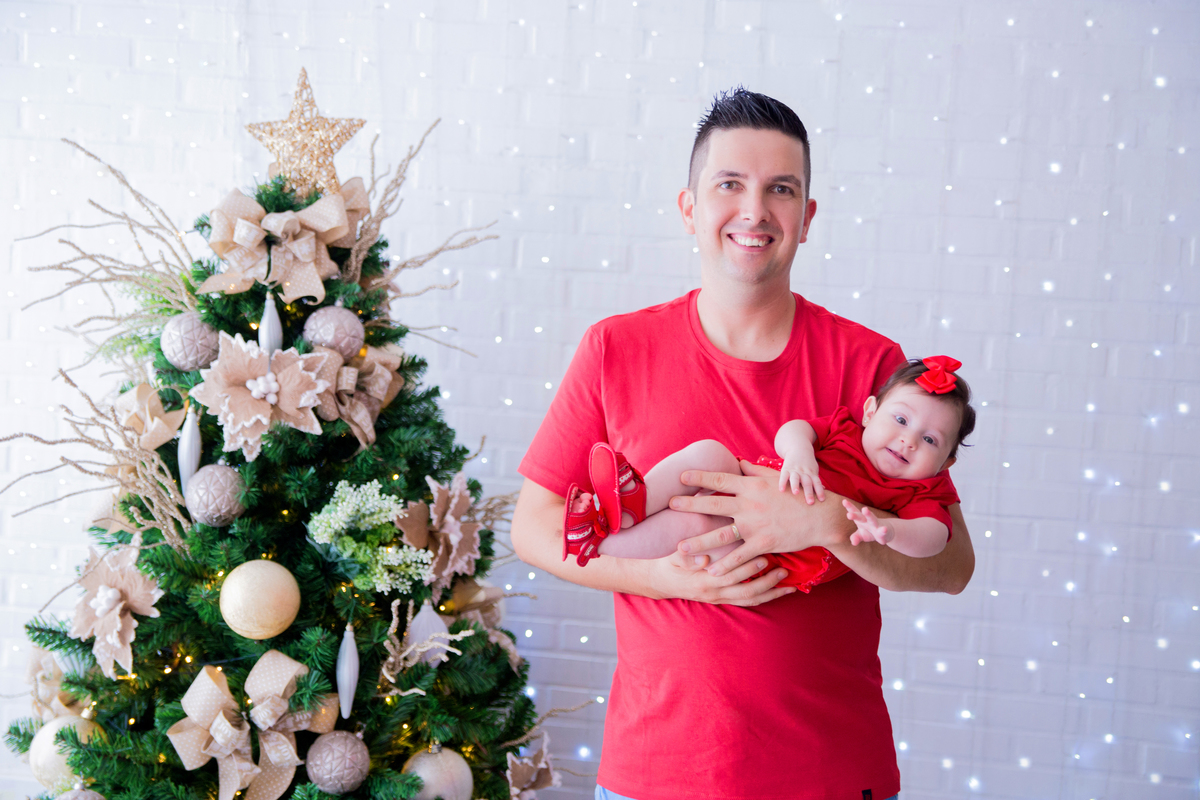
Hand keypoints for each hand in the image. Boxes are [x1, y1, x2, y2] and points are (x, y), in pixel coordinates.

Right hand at [647, 547, 794, 605]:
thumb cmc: (669, 565)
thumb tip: (704, 560)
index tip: (764, 557)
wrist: (660, 582)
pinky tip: (777, 592)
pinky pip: (746, 602)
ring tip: (788, 586)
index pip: (730, 576)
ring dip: (770, 594)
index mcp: (703, 581)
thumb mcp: (674, 558)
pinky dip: (763, 597)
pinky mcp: (722, 601)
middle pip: (745, 592)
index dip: (748, 568)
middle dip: (766, 582)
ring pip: (749, 600)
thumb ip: (687, 558)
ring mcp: (719, 599)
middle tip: (784, 571)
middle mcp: (714, 594)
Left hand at [669, 461, 847, 577]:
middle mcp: (750, 505)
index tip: (682, 476)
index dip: (700, 477)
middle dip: (690, 504)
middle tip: (671, 504)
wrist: (820, 516)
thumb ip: (753, 471)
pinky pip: (740, 556)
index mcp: (751, 487)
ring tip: (680, 548)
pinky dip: (725, 565)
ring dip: (699, 542)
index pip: (720, 479)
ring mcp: (755, 525)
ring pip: (721, 534)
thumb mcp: (775, 478)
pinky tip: (711, 571)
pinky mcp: (763, 544)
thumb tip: (738, 461)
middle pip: (713, 504)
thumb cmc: (796, 495)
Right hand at [777, 457, 824, 503]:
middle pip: (807, 482)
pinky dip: (782, 483)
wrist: (798, 447)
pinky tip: (781, 490)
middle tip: (810, 502)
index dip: (820, 491)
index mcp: (812, 473)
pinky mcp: (786, 469)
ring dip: (796, 485)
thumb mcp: (814, 469)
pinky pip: (784, 476)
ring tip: (795, 493)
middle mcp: (804, 472)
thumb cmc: (807, 463)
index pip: (817, 483)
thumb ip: (816, 480)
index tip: (822, 500)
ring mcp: (795, 470)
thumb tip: (824, 490)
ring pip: (796, 478)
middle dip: (809, 492)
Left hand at [843, 499, 892, 545]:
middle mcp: (867, 520)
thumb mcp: (861, 535)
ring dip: (868, 514)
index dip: (849, 507)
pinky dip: (883, 530)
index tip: (844, 501)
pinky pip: (882, 531)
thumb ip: (855, 537)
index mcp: (860, 519)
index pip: (854, 512)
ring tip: (865, 509)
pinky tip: (884, 529)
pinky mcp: (883, 531)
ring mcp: (876, 524)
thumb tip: (853, 543)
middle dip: (855, 515)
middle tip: (848, 514)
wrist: (886, 532)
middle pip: (860, 516)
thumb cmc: (870, 532)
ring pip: (872, 519)